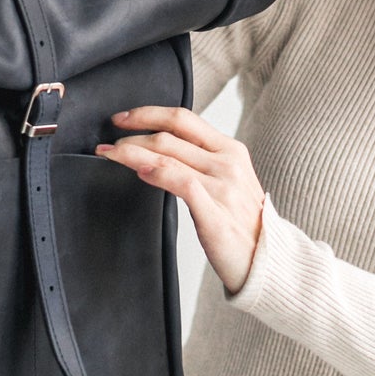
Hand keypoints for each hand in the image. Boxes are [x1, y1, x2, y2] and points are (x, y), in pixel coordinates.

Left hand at [95, 107, 265, 295]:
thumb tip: (158, 152)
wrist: (268, 261)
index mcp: (231, 150)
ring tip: (110, 156)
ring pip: (168, 156)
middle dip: (132, 135)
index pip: (183, 119)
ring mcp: (223, 187)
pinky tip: (138, 172)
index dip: (148, 114)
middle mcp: (228, 163)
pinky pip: (180, 183)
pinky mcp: (215, 213)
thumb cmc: (241, 224)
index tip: (122, 119)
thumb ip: (200, 163)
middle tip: (107, 144)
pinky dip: (155, 172)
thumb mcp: (227, 182)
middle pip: (171, 135)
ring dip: (132, 153)